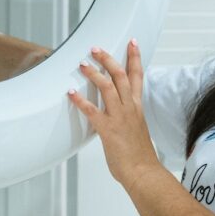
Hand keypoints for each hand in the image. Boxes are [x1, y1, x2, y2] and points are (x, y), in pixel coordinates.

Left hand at [67, 40, 160, 189]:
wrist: (143, 172)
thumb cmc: (140, 156)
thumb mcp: (137, 130)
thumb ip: (128, 119)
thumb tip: (119, 117)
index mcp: (138, 108)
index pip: (138, 76)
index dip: (135, 58)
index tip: (132, 43)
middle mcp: (130, 108)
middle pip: (121, 75)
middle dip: (108, 59)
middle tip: (96, 48)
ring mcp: (119, 117)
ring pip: (107, 87)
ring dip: (94, 73)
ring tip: (82, 63)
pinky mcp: (108, 129)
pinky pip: (92, 111)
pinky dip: (80, 100)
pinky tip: (71, 93)